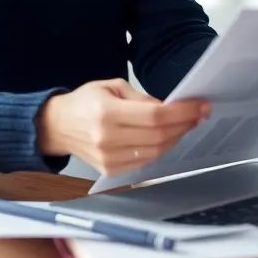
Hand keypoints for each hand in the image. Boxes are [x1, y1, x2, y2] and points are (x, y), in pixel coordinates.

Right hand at [37, 78, 210, 175]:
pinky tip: (168, 138)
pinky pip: (146, 162)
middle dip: (184, 125)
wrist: (58, 126)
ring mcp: (109, 159)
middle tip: (198, 114)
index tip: (199, 106)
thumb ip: (141, 98)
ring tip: (186, 125)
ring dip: (176, 138)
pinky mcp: (111, 171)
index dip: (181, 112)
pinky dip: (161, 150)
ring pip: (156, 152)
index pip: (155, 116)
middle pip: (159, 137)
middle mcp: (107, 139)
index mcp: (107, 113)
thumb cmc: (84, 102)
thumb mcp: (111, 86)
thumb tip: (169, 107)